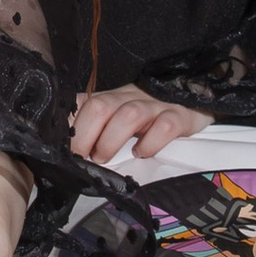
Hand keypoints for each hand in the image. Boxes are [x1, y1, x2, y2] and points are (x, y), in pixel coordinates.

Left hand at [69, 89, 211, 165]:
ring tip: (105, 158)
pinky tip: (143, 153)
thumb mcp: (116, 119)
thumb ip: (91, 129)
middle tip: (84, 158)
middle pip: (100, 106)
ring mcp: (155, 106)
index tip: (65, 152)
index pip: (82, 104)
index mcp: (110, 99)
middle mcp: (129, 98)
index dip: (69, 128)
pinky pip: (165, 126)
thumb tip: (63, 148)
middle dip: (85, 135)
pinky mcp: (180, 116)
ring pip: (129, 114)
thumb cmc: (146, 117)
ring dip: (111, 139)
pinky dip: (151, 142)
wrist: (192, 98)